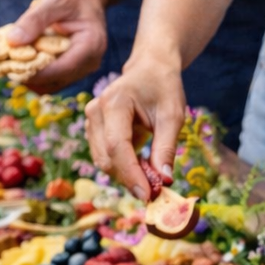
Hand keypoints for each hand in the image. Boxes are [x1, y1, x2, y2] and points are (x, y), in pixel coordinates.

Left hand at [8, 0, 107, 93]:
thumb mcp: (53, 0)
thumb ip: (34, 21)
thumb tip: (12, 41)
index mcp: (91, 46)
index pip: (62, 69)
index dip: (35, 73)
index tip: (8, 70)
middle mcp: (90, 61)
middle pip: (56, 81)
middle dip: (29, 76)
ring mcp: (82, 66)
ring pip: (52, 84)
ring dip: (29, 76)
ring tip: (4, 65)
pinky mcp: (71, 66)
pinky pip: (52, 76)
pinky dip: (34, 71)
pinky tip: (16, 61)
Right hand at [85, 61, 183, 200]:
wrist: (150, 69)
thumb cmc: (163, 88)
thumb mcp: (172, 116)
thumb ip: (166, 148)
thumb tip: (164, 181)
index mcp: (115, 103)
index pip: (117, 146)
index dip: (131, 174)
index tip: (148, 195)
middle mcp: (96, 111)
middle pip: (106, 158)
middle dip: (129, 179)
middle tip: (155, 192)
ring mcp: (91, 121)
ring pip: (103, 161)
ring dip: (126, 176)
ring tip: (151, 177)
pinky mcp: (93, 130)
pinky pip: (104, 157)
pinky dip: (122, 168)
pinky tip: (141, 168)